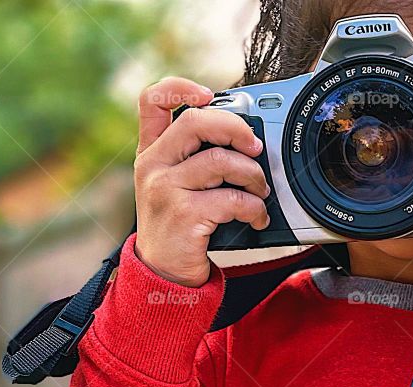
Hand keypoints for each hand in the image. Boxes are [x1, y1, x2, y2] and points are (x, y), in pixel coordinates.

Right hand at [133, 77, 270, 287]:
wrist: (162, 272)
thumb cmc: (178, 227)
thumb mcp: (174, 187)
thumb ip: (195, 159)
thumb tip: (245, 141)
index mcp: (151, 152)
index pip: (153, 101)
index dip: (181, 87)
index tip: (209, 95)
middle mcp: (154, 166)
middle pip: (197, 122)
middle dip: (237, 129)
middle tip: (256, 148)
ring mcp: (166, 189)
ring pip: (220, 161)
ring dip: (252, 175)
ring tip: (261, 191)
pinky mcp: (184, 215)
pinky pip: (231, 199)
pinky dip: (254, 207)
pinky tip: (258, 217)